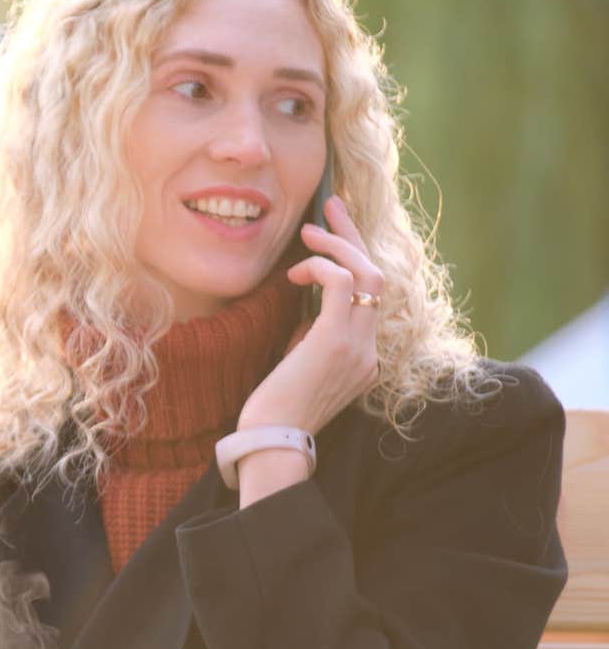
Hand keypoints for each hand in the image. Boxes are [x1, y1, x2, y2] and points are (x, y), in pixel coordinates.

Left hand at [234, 196, 382, 505]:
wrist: (270, 442)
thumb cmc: (273, 409)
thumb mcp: (300, 365)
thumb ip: (312, 337)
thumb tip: (306, 308)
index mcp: (364, 358)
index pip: (371, 296)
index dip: (355, 259)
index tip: (331, 233)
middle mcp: (370, 350)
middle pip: (377, 277)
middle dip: (353, 237)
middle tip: (330, 206)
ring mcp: (358, 346)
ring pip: (367, 275)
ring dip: (338, 246)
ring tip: (307, 234)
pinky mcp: (335, 341)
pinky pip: (343, 284)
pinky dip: (322, 268)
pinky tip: (295, 271)